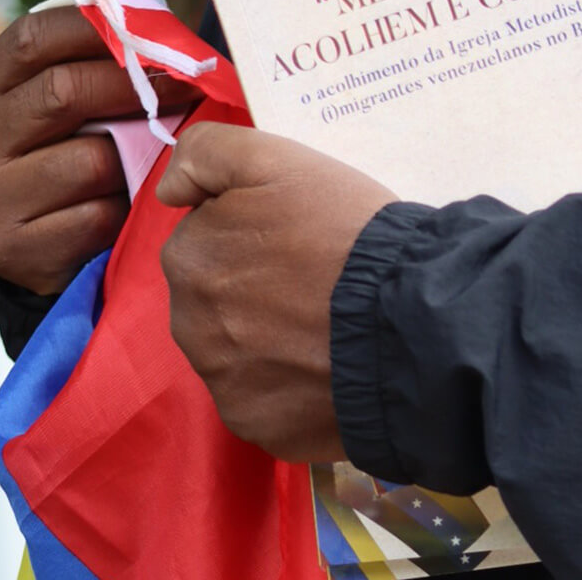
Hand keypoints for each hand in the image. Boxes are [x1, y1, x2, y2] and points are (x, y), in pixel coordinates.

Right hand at [0, 6, 200, 294]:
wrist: (38, 252)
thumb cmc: (66, 159)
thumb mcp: (62, 108)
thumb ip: (91, 65)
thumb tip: (161, 27)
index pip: (34, 37)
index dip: (98, 29)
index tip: (154, 34)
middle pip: (63, 91)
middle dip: (134, 85)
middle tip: (187, 85)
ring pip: (89, 160)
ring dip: (134, 160)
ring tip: (152, 160)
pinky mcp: (12, 247)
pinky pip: (96, 216)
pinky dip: (123, 212)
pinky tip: (127, 211)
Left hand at [157, 123, 397, 462]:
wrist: (412, 324)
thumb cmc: (346, 233)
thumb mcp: (275, 158)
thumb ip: (205, 154)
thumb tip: (169, 191)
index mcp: (186, 258)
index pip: (207, 239)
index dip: (254, 233)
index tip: (297, 237)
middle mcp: (188, 325)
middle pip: (216, 299)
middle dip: (253, 289)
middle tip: (316, 282)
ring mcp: (221, 383)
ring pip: (236, 352)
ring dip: (268, 339)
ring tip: (327, 326)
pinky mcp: (256, 427)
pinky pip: (263, 400)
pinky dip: (288, 388)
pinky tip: (327, 368)